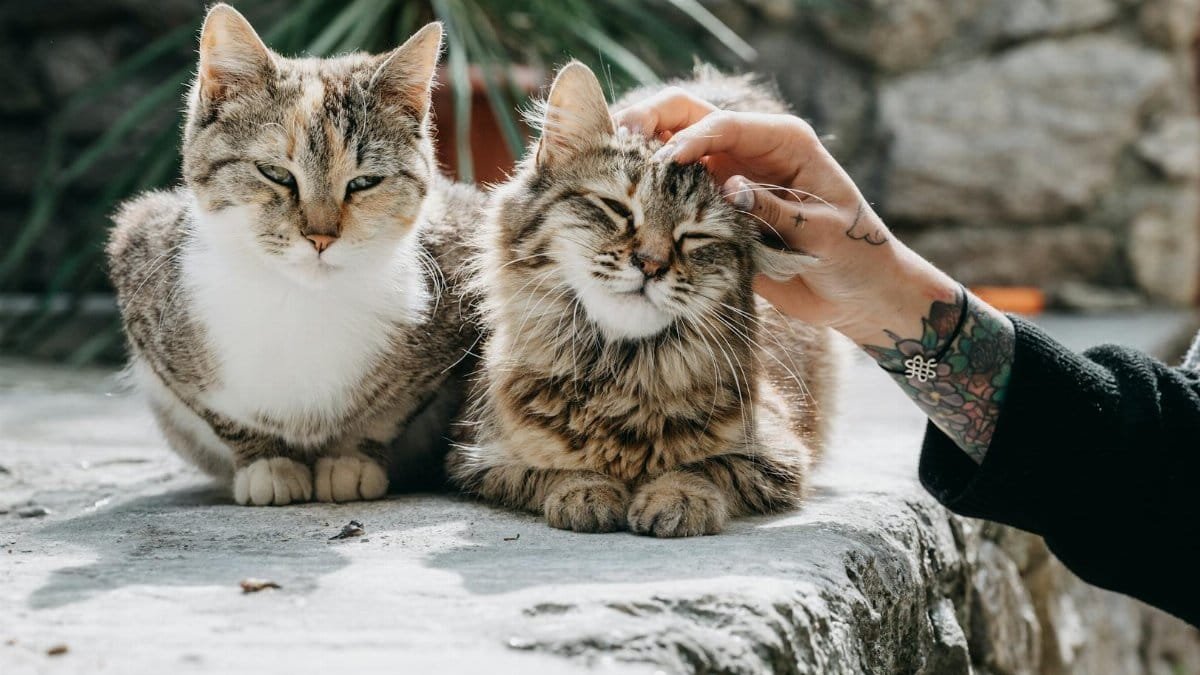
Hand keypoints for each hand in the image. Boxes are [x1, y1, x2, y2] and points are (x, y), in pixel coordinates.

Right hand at [615, 89, 956, 346]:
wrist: (854, 293)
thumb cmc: (852, 257)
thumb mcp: (820, 233)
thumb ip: (774, 209)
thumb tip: (730, 188)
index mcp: (783, 141)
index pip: (723, 126)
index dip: (689, 139)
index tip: (661, 161)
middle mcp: (749, 149)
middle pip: (688, 117)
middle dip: (649, 122)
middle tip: (616, 138)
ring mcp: (727, 174)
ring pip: (672, 146)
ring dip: (639, 150)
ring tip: (606, 161)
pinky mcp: (713, 204)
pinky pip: (673, 186)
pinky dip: (646, 185)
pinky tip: (620, 193)